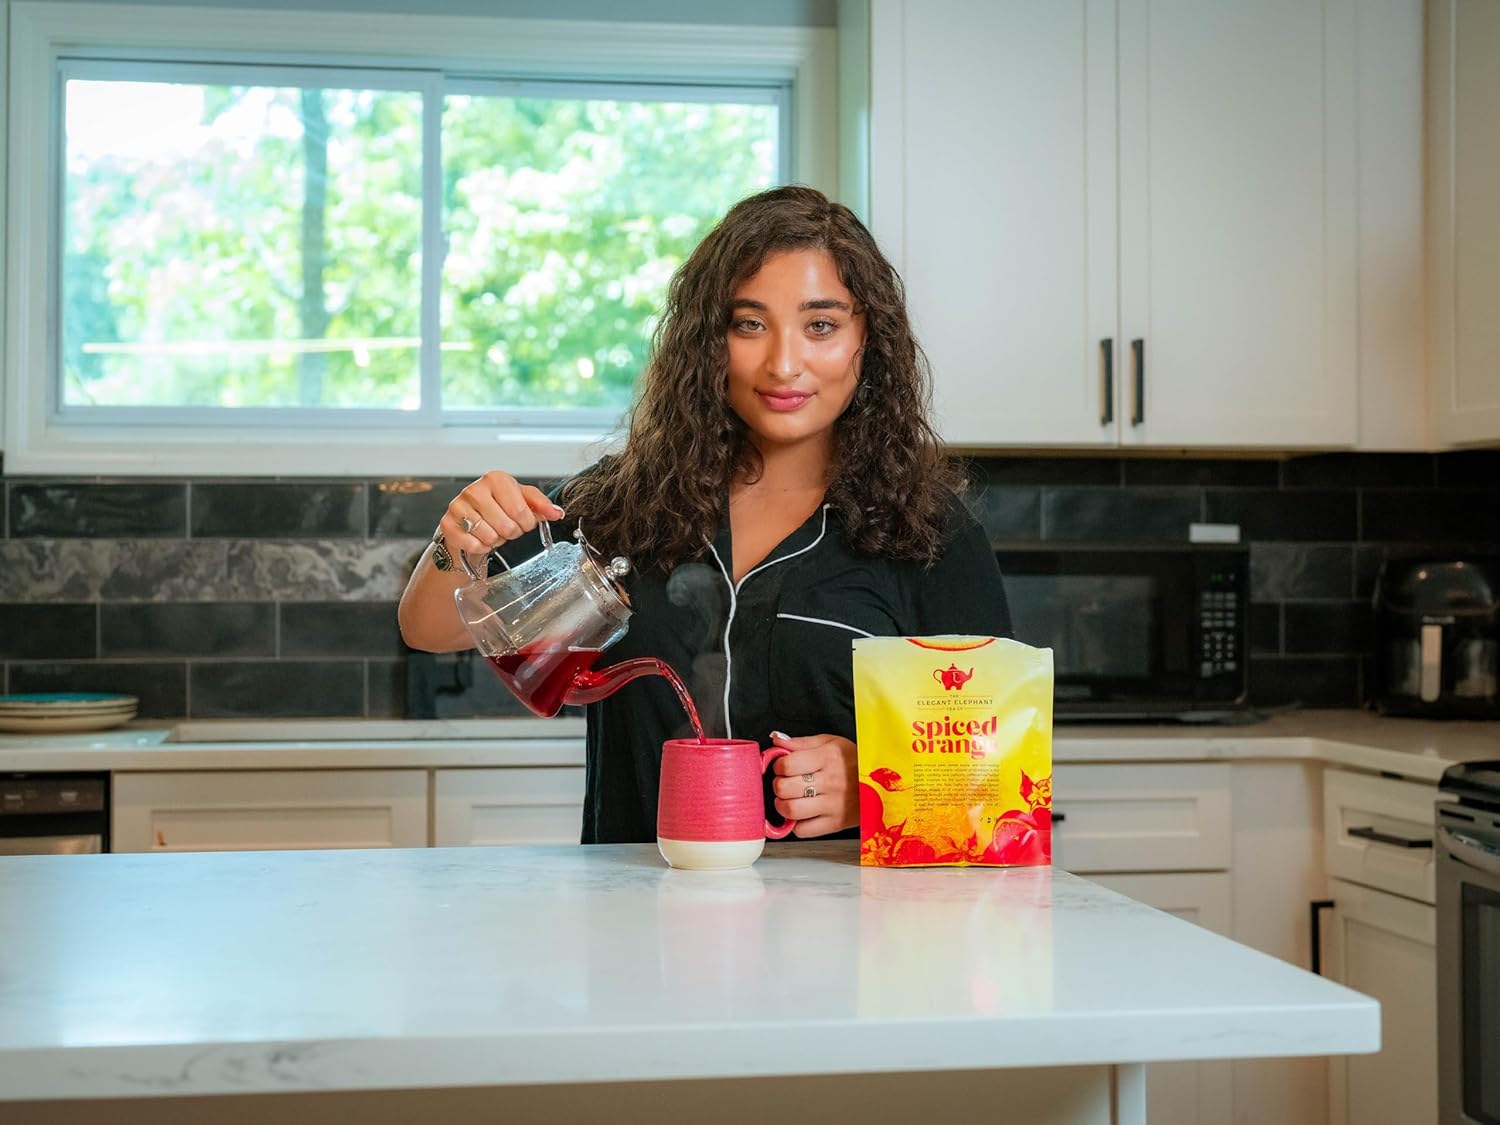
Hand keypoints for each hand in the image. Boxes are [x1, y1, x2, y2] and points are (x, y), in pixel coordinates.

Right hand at [440, 470, 563, 556]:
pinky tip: (481, 538)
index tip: (524, 522)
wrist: (469, 520)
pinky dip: (481, 547)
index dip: (527, 523)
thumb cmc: (498, 508)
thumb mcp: (522, 500)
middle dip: (512, 532)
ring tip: (493, 531)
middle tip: (507, 528)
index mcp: (496, 479)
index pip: (521, 510)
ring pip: (490, 536)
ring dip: (496, 540)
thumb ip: (541, 505)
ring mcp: (458, 506)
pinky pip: (473, 544)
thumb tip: (556, 513)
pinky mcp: (447, 524)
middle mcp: (474, 490)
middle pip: (507, 525)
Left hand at [768, 731, 857, 837]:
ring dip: (782, 805)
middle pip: (784, 788)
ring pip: (791, 810)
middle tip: (785, 783)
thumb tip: (776, 740)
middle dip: (778, 785)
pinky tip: (803, 814)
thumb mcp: (831, 743)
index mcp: (828, 757)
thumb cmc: (854, 761)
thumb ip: (801, 742)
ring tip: (789, 799)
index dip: (778, 765)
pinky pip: (803, 830)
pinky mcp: (836, 824)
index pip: (787, 764)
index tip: (782, 766)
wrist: (883, 784)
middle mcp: (831, 782)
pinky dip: (797, 824)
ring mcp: (834, 805)